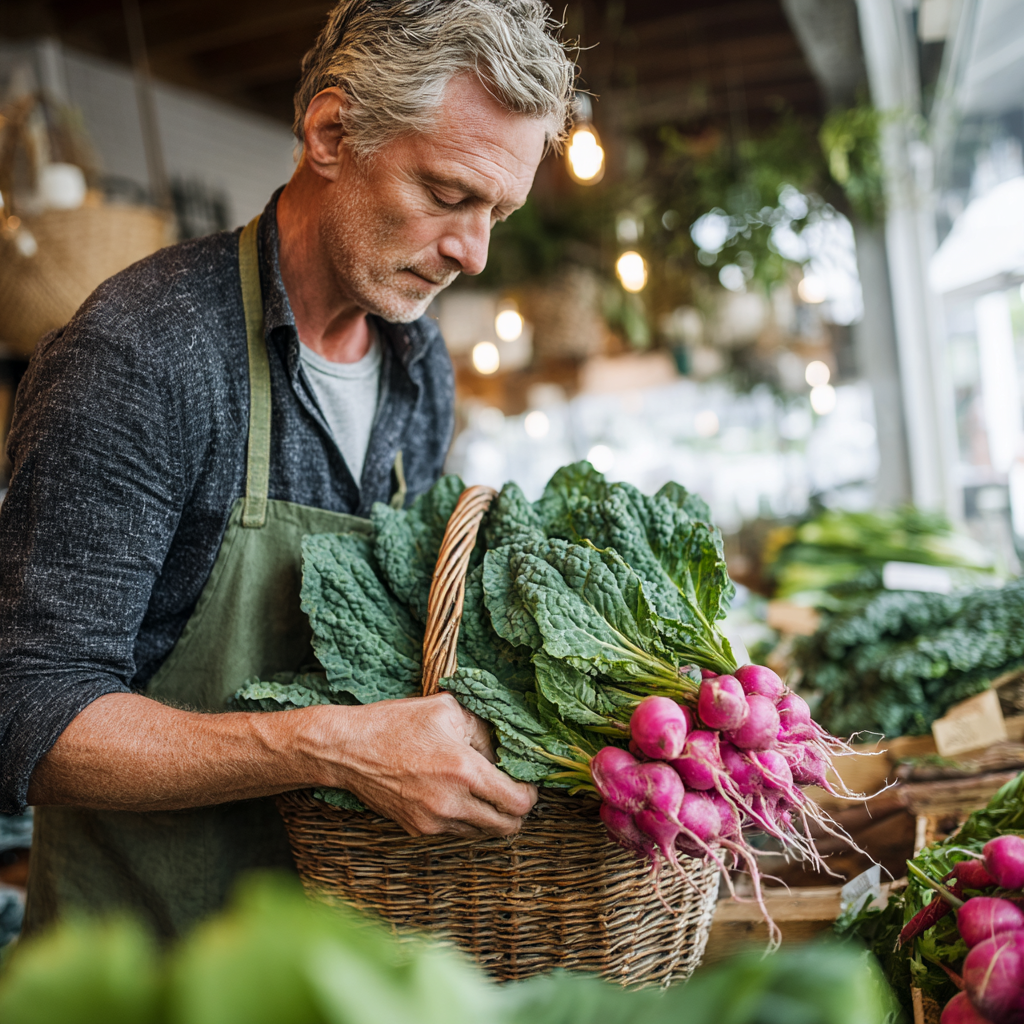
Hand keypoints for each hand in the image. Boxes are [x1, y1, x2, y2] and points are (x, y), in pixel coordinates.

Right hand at [300, 693, 537, 837]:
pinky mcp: (417, 830)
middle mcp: (452, 803)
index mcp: (464, 770)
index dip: (530, 794)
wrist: (347, 749)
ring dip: (489, 816)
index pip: (519, 803)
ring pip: (482, 833)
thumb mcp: (448, 710)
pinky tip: (454, 794)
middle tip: (510, 790)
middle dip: (515, 811)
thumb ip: (484, 730)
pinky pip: (456, 832)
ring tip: (480, 790)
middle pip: (507, 828)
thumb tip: (506, 749)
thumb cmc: (396, 723)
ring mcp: (433, 821)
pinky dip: (464, 818)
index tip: (525, 781)